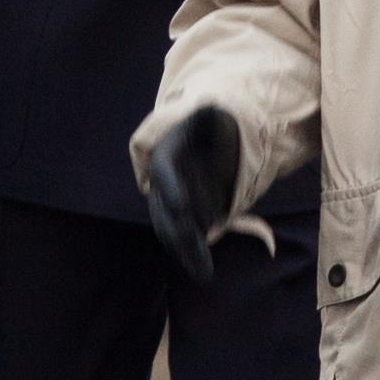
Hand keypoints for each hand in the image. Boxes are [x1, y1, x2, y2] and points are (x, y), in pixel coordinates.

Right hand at [138, 103, 241, 281]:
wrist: (215, 137)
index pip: (164, 170)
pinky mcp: (189, 213)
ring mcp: (175, 200)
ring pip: (174, 228)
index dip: (170, 187)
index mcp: (166, 153)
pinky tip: (202, 268)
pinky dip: (193, 252)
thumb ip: (208, 111)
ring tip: (202, 272)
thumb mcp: (209, 112)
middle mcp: (165, 181)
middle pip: (166, 209)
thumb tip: (210, 106)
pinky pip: (187, 234)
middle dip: (180, 232)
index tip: (181, 204)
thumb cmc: (209, 122)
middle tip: (194, 247)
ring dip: (187, 250)